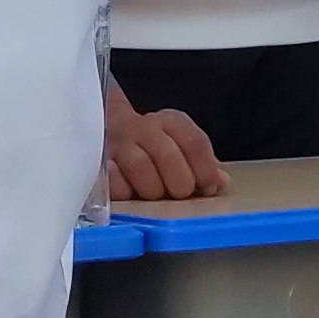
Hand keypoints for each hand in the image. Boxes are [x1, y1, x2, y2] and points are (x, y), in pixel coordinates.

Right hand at [101, 88, 228, 202]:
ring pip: (140, 166)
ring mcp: (118, 142)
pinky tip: (130, 192)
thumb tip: (220, 181)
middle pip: (168, 155)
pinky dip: (124, 189)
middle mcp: (144, 128)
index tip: (208, 187)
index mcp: (171, 121)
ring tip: (155, 195)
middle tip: (180, 194)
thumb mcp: (181, 147)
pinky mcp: (97, 160)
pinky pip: (112, 179)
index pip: (194, 142)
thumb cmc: (152, 145)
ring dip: (152, 189)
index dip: (205, 169)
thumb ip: (202, 164)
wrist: (106, 126)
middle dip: (179, 183)